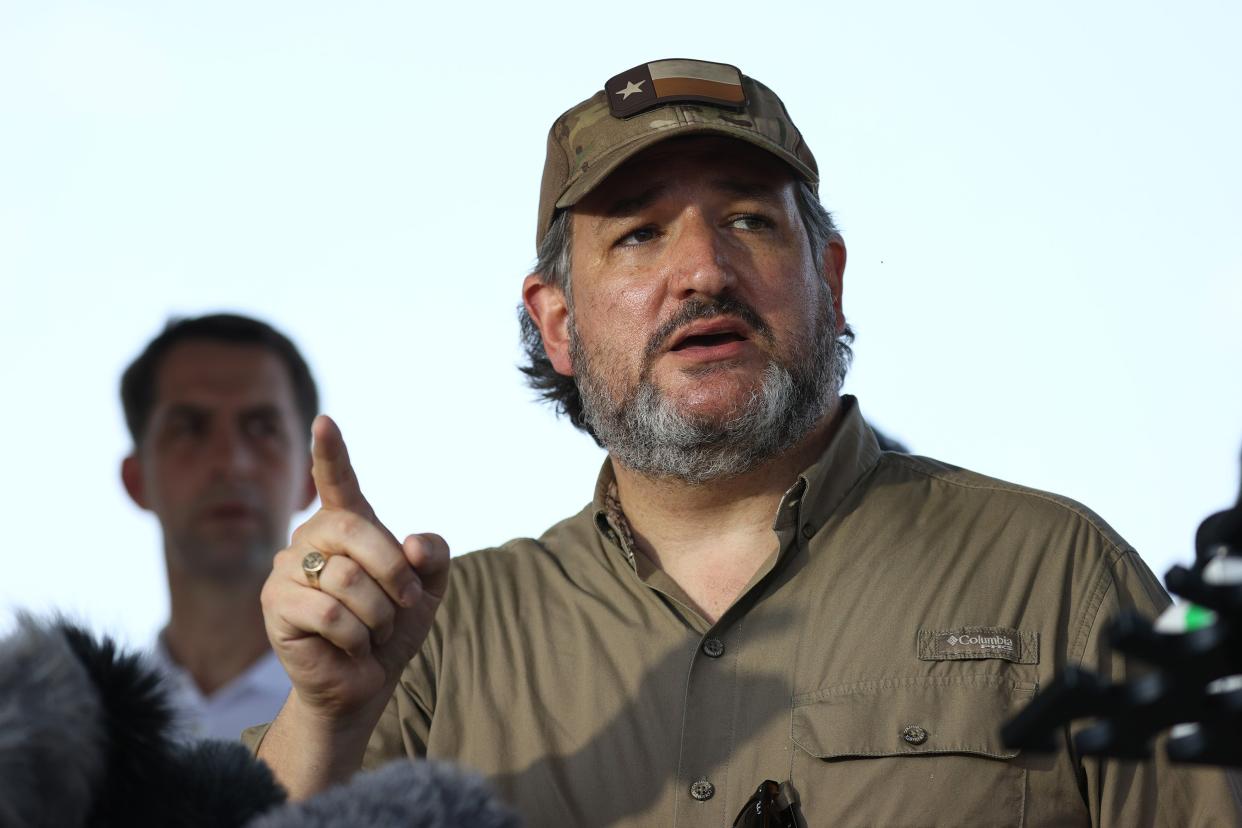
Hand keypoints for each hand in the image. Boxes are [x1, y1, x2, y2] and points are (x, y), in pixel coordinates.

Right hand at [261, 415, 449, 723]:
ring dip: (378, 614)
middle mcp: (312, 538)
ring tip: (373, 631)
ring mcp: (288, 570)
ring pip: (347, 579)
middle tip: (407, 602)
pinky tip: (352, 647)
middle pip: (358, 532)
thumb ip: (434, 556)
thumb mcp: (428, 588)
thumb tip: (413, 543)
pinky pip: (329, 613)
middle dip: (395, 573)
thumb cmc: (393, 627)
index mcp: (348, 524)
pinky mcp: (275, 605)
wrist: (366, 681)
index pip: (337, 480)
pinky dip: (356, 636)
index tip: (325, 422)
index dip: (332, 452)